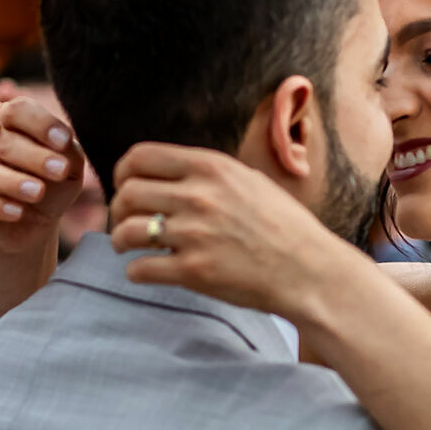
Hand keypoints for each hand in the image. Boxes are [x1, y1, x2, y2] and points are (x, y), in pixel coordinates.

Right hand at [0, 95, 88, 255]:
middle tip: (60, 171)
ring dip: (11, 181)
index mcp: (11, 125)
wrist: (37, 225)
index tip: (64, 142)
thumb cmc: (53, 188)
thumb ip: (69, 152)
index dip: (40, 123)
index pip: (16, 110)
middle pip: (1, 139)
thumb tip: (62, 142)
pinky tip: (17, 212)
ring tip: (38, 192)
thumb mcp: (70, 170)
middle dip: (34, 156)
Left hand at [109, 143, 356, 319]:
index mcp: (212, 168)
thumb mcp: (251, 182)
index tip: (127, 188)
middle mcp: (199, 196)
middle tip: (127, 223)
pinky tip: (146, 272)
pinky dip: (136, 272)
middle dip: (119, 210)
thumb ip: (211, 174)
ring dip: (121, 241)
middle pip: (128, 193)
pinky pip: (140, 269)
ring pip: (126, 231)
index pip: (140, 157)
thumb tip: (171, 174)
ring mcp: (194, 234)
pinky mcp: (194, 271)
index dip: (124, 173)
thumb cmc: (286, 228)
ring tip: (130, 248)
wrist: (311, 271)